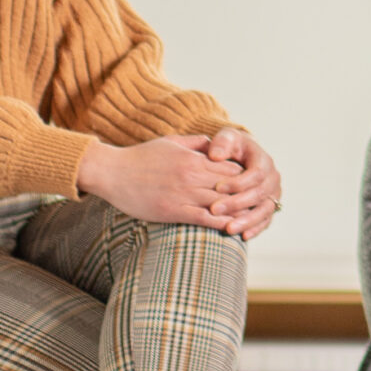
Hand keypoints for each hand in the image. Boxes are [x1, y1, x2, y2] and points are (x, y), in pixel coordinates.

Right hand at [76, 134, 246, 224]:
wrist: (112, 172)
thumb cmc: (140, 157)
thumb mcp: (171, 142)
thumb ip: (196, 143)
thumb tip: (215, 144)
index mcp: (194, 158)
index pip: (232, 167)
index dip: (244, 177)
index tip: (251, 185)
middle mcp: (192, 175)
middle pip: (231, 186)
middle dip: (246, 196)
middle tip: (259, 205)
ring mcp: (184, 194)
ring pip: (221, 204)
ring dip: (238, 212)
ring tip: (251, 219)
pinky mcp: (174, 211)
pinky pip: (204, 219)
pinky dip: (220, 224)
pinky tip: (231, 229)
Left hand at [198, 129, 283, 238]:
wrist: (241, 157)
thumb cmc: (231, 147)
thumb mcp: (227, 138)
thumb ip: (222, 142)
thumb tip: (215, 155)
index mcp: (264, 161)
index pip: (255, 174)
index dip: (237, 182)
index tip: (217, 187)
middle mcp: (273, 179)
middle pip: (260, 194)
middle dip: (237, 204)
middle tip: (214, 210)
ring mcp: (273, 195)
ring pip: (265, 211)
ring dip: (247, 221)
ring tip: (228, 229)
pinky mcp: (270, 208)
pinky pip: (266, 221)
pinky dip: (255, 229)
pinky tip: (242, 236)